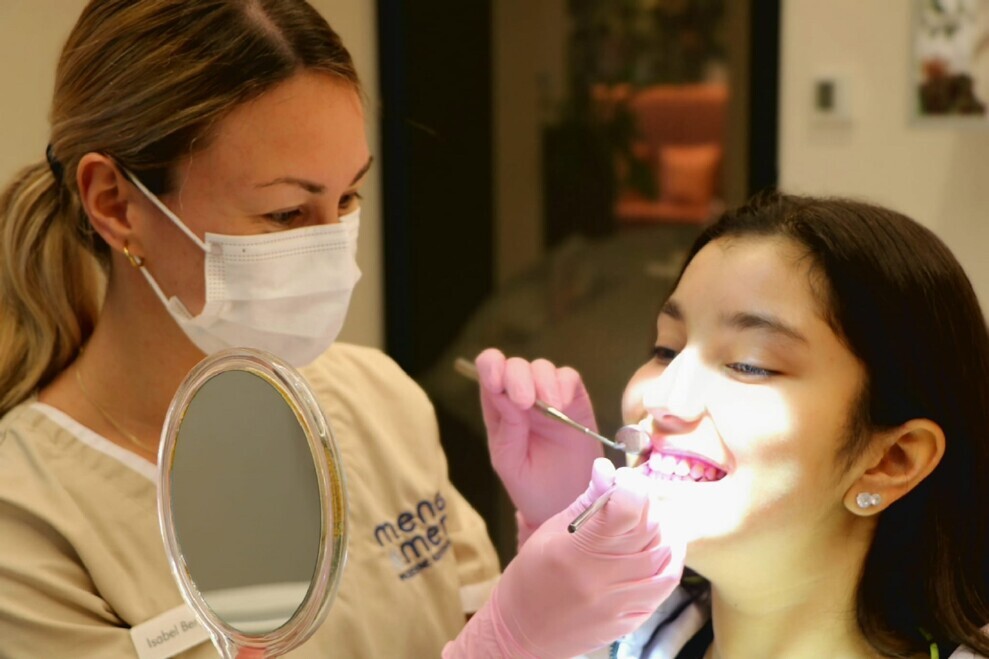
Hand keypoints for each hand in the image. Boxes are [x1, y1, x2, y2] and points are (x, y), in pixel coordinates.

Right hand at [443, 458, 684, 658]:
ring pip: (664, 560)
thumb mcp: (550, 532)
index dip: (632, 486)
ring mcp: (618, 604)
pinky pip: (663, 589)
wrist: (521, 632)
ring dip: (666, 534)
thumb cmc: (531, 577)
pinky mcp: (629, 622)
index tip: (626, 479)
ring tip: (655, 523)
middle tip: (636, 500)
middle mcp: (601, 578)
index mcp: (577, 551)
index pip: (626, 510)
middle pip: (649, 531)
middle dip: (648, 506)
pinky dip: (668, 565)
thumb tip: (607, 472)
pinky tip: (661, 552)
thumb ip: (586, 503)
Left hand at [475, 349, 603, 533]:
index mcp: (499, 411)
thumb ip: (507, 428)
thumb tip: (502, 392)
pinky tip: (564, 405)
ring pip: (542, 367)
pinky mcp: (575, 401)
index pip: (488, 372)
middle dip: (518, 377)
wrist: (567, 507)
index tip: (497, 384)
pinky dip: (565, 385)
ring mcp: (550, 397)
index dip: (491, 368)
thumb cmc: (532, 488)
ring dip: (543, 381)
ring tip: (551, 407)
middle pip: (516, 366)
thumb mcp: (511, 463)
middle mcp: (522, 398)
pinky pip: (570, 378)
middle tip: (525, 402)